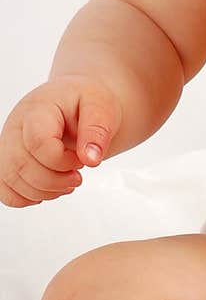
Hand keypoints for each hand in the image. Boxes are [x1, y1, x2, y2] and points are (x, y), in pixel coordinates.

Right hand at [0, 75, 121, 207]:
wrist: (78, 101)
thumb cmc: (86, 101)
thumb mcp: (101, 106)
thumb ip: (98, 130)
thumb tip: (91, 159)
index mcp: (38, 108)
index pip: (38, 143)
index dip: (62, 161)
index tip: (82, 159)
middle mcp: (16, 126)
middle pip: (20, 165)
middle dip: (54, 181)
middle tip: (77, 176)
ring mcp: (8, 144)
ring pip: (9, 180)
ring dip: (43, 191)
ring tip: (67, 181)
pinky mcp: (8, 160)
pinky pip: (4, 189)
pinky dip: (27, 197)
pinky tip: (50, 187)